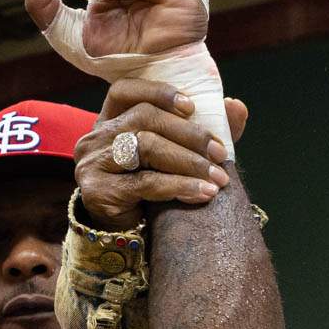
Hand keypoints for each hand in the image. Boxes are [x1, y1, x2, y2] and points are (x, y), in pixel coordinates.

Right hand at [77, 80, 249, 229]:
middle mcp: (94, 139)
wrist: (120, 238)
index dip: (158, 92)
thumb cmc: (146, 193)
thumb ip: (200, 133)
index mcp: (108, 122)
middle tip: (220, 153)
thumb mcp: (170, 158)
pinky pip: (145, 182)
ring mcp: (93, 164)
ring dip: (189, 161)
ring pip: (146, 147)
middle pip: (144, 117)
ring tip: (217, 177)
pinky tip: (203, 193)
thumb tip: (235, 106)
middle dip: (189, 134)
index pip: (124, 91)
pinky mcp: (98, 192)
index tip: (192, 106)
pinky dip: (180, 186)